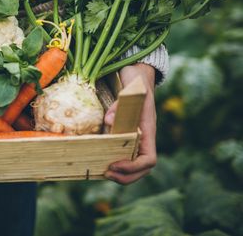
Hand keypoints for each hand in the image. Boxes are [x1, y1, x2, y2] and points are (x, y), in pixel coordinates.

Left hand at [103, 63, 156, 184]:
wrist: (137, 74)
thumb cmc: (137, 82)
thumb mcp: (132, 89)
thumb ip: (122, 104)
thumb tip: (109, 121)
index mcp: (148, 130)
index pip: (149, 159)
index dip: (133, 167)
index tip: (115, 165)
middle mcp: (144, 137)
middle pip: (142, 168)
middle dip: (126, 176)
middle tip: (106, 173)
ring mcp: (136, 136)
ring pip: (134, 164)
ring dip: (121, 173)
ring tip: (103, 172)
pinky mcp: (125, 133)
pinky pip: (123, 154)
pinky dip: (114, 162)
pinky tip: (99, 161)